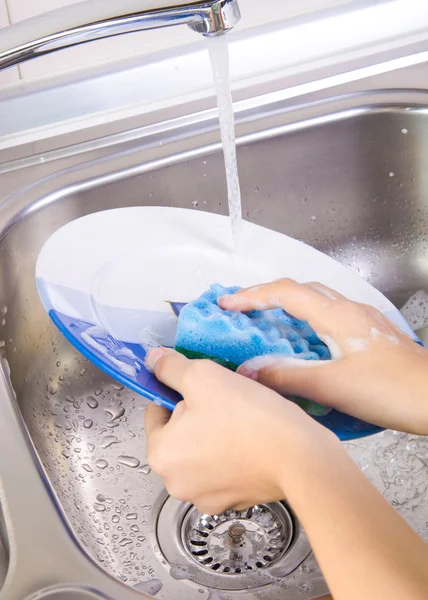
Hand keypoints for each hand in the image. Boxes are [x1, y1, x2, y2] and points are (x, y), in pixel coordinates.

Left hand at [144, 348, 338, 514]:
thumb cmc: (249, 417)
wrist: (300, 457)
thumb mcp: (203, 376)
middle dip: (197, 416)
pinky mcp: (232, 502)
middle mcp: (175, 483)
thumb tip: (153, 360)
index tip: (204, 388)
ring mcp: (205, 497)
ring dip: (214, 435)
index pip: (157, 411)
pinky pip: (224, 470)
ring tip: (241, 421)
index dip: (179, 393)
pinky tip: (251, 442)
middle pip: (178, 434)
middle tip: (224, 403)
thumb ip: (171, 367)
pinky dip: (232, 456)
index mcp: (160, 454)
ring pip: (201, 452)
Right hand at [219, 279, 427, 434]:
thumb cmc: (391, 389)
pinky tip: (305, 343)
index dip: (251, 295)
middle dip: (267, 296)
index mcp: (335, 315)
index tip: (226, 303)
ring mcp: (362, 320)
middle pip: (300, 290)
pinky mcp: (370, 334)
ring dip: (288, 306)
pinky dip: (307, 321)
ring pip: (317, 301)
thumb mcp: (331, 385)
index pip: (284, 293)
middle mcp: (348, 310)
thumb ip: (287, 375)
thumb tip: (248, 370)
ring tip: (267, 322)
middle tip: (242, 310)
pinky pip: (329, 316)